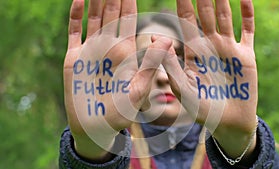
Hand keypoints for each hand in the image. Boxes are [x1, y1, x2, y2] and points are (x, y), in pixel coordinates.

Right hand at [64, 0, 172, 160]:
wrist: (96, 127)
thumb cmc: (121, 114)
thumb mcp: (139, 90)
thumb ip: (151, 65)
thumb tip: (168, 40)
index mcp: (126, 52)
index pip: (129, 19)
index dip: (130, 0)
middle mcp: (108, 46)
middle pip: (111, 13)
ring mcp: (90, 50)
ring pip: (93, 17)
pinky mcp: (74, 58)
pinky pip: (75, 31)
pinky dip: (75, 15)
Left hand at [162, 0, 257, 160]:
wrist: (226, 122)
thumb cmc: (201, 108)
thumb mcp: (182, 86)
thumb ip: (169, 64)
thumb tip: (154, 38)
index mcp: (193, 51)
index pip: (186, 20)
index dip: (183, 2)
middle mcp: (209, 45)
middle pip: (205, 14)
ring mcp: (228, 48)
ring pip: (225, 17)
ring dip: (223, 0)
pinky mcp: (245, 55)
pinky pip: (247, 30)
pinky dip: (247, 15)